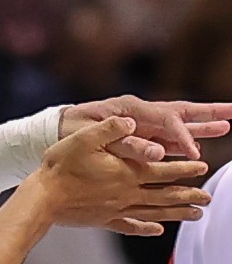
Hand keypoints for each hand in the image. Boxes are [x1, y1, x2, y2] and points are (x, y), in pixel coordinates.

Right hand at [25, 117, 211, 235]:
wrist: (43, 198)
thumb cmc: (61, 166)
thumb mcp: (84, 138)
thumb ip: (110, 128)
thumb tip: (132, 121)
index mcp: (126, 172)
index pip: (163, 170)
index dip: (185, 168)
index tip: (203, 168)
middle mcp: (127, 193)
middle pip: (166, 194)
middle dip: (189, 194)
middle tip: (208, 196)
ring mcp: (117, 209)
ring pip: (155, 212)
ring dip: (177, 213)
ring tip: (196, 215)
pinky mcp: (104, 220)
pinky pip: (131, 227)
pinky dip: (147, 229)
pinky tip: (157, 231)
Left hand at [60, 96, 231, 160]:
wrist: (49, 134)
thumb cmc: (67, 132)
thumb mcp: (93, 137)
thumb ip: (125, 143)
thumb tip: (156, 152)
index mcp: (130, 109)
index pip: (167, 120)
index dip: (183, 136)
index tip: (195, 153)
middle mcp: (138, 115)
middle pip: (181, 112)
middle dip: (208, 113)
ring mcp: (138, 126)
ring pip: (176, 126)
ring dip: (201, 127)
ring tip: (227, 126)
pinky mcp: (135, 138)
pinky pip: (164, 140)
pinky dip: (181, 143)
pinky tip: (196, 148)